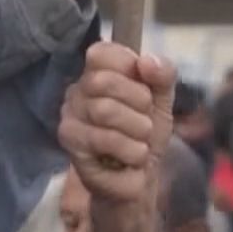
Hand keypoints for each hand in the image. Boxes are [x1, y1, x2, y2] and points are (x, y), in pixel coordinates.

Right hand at [59, 43, 176, 203]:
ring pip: (104, 110)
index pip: (101, 52)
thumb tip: (147, 60)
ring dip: (138, 130)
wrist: (139, 179)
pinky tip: (132, 157)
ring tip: (140, 142)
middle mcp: (77, 92)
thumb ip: (162, 75)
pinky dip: (131, 150)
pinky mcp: (70, 142)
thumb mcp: (162, 102)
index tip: (144, 88)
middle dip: (138, 102)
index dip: (128, 66)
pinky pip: (104, 139)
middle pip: (102, 81)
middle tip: (145, 121)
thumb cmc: (144, 137)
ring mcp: (69, 117)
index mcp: (98, 75)